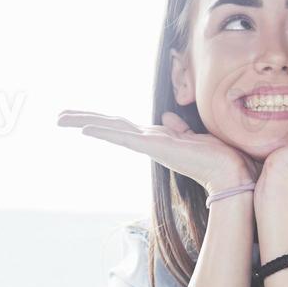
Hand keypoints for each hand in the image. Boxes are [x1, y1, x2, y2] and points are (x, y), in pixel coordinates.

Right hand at [57, 109, 258, 191]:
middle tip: (58, 116)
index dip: (102, 120)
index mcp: (155, 139)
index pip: (122, 126)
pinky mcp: (153, 147)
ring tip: (61, 118)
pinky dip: (104, 132)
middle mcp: (148, 142)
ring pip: (111, 129)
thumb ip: (178, 128)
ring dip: (85, 122)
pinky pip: (123, 138)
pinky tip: (86, 129)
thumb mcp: (194, 136)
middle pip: (110, 126)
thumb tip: (168, 118)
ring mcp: (149, 145)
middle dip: (84, 119)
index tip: (82, 117)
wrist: (229, 171)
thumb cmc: (217, 155)